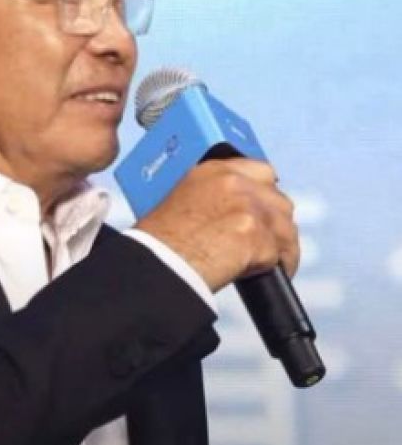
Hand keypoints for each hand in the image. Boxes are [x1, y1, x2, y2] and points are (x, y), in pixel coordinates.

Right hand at [134, 158, 299, 291]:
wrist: (159, 262)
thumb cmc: (160, 241)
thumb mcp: (180, 200)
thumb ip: (211, 197)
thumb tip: (228, 214)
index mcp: (212, 171)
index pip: (260, 170)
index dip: (265, 193)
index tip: (264, 209)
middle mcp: (233, 183)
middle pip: (278, 200)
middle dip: (275, 222)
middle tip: (263, 241)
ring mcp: (248, 207)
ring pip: (286, 227)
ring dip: (279, 247)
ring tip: (263, 263)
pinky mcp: (257, 235)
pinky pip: (284, 255)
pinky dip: (278, 267)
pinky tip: (261, 273)